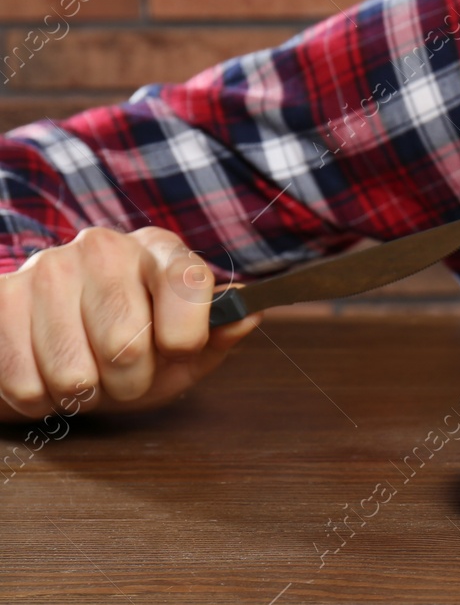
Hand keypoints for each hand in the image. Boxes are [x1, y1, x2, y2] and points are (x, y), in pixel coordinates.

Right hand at [0, 226, 260, 421]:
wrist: (51, 338)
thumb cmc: (133, 344)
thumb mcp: (184, 346)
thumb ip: (219, 334)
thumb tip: (248, 314)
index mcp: (159, 250)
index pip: (188, 282)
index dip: (186, 334)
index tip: (178, 350)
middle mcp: (103, 248)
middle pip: (127, 344)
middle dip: (131, 382)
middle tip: (126, 375)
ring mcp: (48, 269)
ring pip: (74, 374)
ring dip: (83, 394)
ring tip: (87, 373)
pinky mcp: (1, 297)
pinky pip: (26, 383)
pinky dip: (40, 398)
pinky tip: (48, 372)